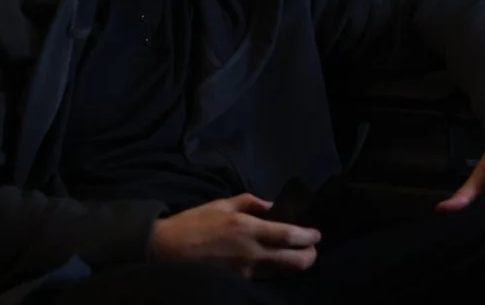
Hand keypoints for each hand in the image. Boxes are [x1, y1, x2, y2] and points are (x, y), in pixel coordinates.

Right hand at [150, 193, 321, 278]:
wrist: (167, 252)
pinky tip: (274, 261)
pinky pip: (265, 276)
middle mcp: (252, 253)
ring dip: (294, 265)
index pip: (289, 236)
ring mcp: (247, 271)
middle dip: (309, 257)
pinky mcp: (239, 282)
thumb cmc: (193, 223)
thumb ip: (249, 202)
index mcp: (248, 229)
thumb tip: (270, 206)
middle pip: (293, 262)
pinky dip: (275, 269)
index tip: (317, 234)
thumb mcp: (221, 204)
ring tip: (298, 255)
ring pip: (282, 272)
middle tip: (313, 249)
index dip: (308, 236)